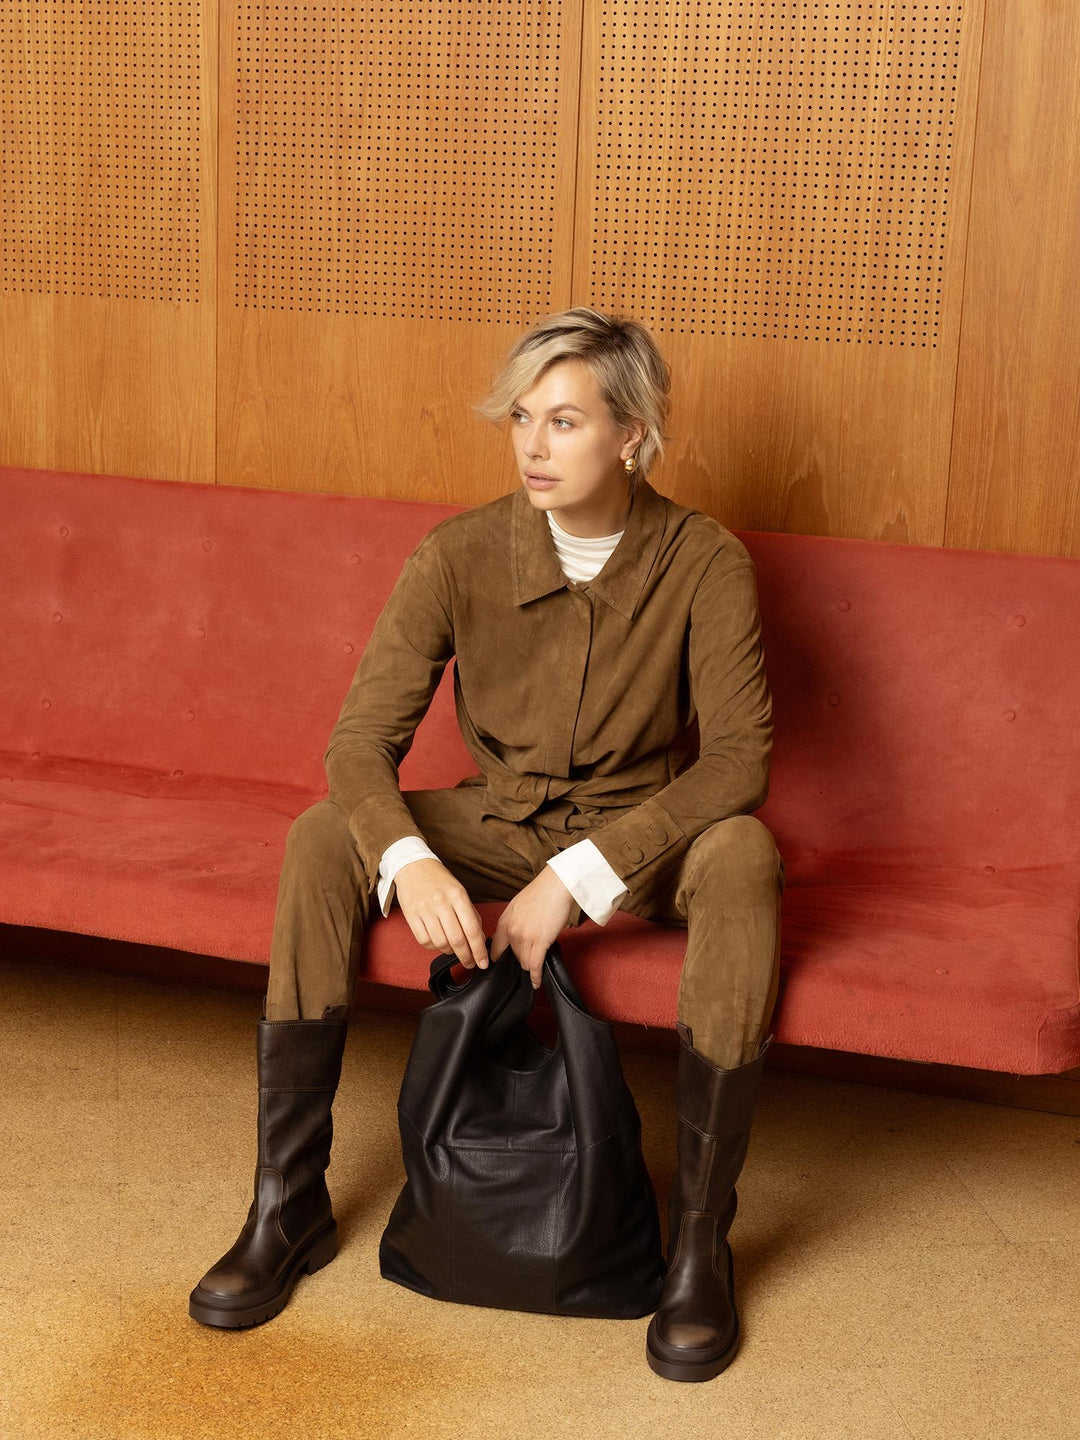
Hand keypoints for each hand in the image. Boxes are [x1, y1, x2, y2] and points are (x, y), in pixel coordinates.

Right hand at [393, 858, 489, 971]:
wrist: (413, 866)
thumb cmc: (439, 880)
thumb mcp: (459, 891)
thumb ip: (470, 913)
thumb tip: (479, 938)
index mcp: (458, 895)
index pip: (472, 929)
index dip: (479, 949)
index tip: (483, 962)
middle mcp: (441, 902)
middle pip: (457, 939)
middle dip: (466, 957)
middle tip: (470, 963)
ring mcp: (425, 909)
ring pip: (440, 942)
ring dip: (449, 952)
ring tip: (453, 951)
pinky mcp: (411, 915)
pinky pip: (424, 940)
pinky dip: (433, 947)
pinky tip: (438, 944)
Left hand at [489, 866, 575, 989]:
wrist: (556, 885)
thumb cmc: (541, 892)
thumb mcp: (518, 906)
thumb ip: (513, 922)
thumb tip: (514, 936)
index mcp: (504, 921)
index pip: (495, 948)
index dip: (498, 959)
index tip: (500, 967)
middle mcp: (511, 930)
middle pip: (512, 956)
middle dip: (520, 959)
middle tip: (528, 960)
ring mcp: (525, 937)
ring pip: (524, 962)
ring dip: (530, 965)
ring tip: (535, 968)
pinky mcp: (540, 941)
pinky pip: (535, 965)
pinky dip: (536, 976)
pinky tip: (536, 982)